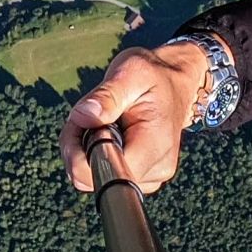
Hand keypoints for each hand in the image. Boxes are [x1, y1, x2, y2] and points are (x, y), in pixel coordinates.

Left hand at [59, 42, 212, 193]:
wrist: (174, 83)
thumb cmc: (153, 76)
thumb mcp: (130, 73)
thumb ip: (107, 96)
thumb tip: (82, 116)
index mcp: (155, 146)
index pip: (108, 173)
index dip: (81, 154)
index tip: (79, 122)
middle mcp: (156, 169)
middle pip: (96, 179)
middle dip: (77, 148)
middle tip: (86, 114)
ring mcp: (150, 177)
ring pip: (95, 178)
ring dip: (84, 150)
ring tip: (99, 119)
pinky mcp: (142, 177)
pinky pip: (105, 175)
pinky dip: (94, 154)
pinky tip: (106, 131)